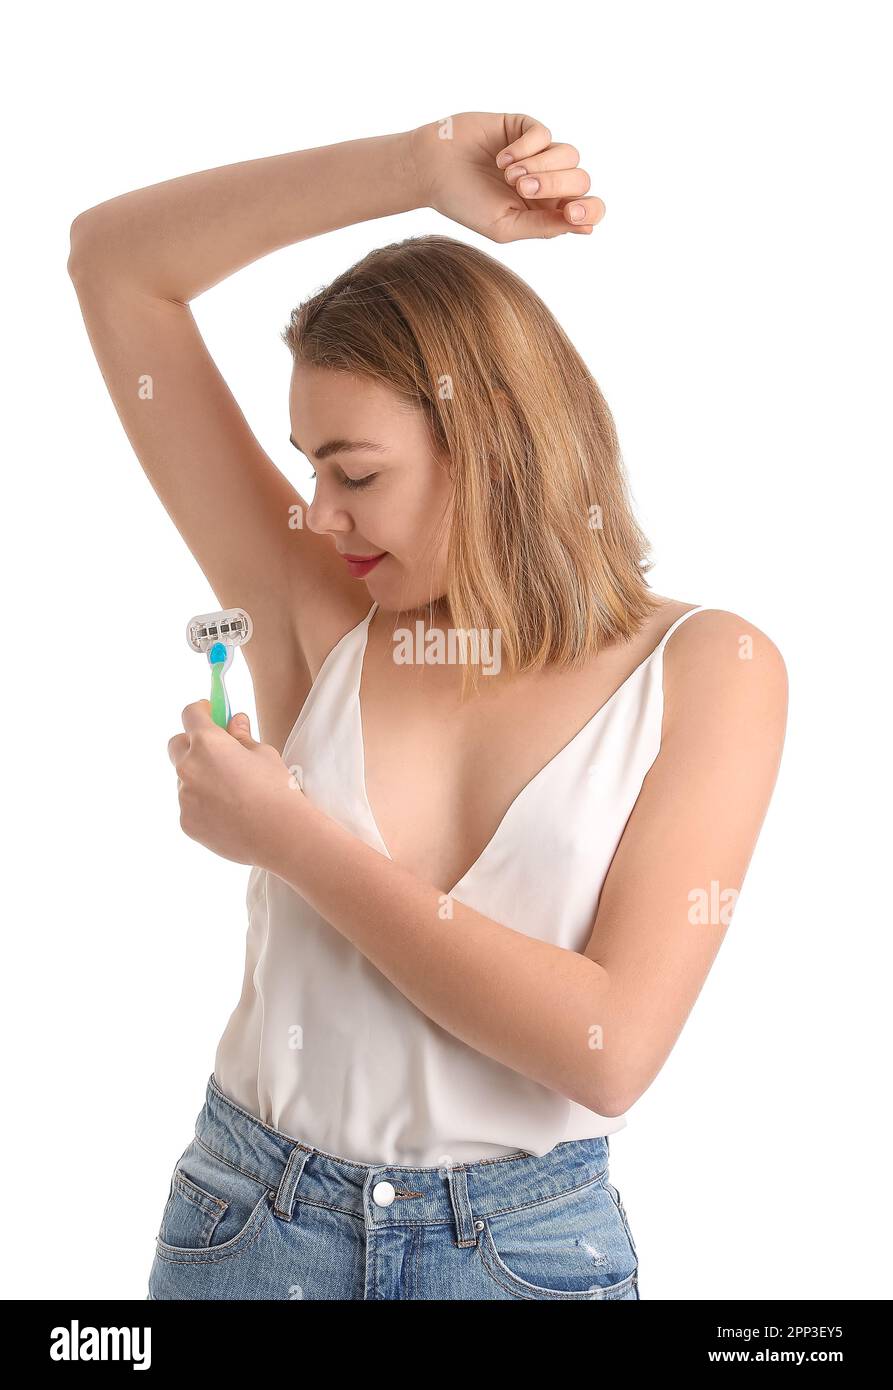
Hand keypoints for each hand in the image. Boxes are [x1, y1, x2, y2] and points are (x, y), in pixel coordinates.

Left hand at [167, 701, 302, 866]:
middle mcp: (189, 767)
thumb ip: (242, 737)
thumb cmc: (277, 789)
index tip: (209, 711)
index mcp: (208, 743)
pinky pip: (190, 805)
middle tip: (217, 751)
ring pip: (185, 778)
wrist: (280, 834)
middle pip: (177, 745)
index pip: (190, 714)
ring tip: (232, 792)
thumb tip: (234, 721)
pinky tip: (229, 813)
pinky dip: (203, 804)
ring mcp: (184, 797)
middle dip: (193, 743)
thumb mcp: (263, 754)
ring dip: (200, 777)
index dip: (201, 710)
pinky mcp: (186, 821)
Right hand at [408, 111, 604, 242]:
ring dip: (539, 166)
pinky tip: (501, 158)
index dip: (589, 210)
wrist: (432, 170)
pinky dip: (524, 147)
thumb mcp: (505, 226)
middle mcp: (548, 182)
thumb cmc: (465, 204)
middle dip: (553, 185)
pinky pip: (544, 134)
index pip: (588, 210)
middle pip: (580, 180)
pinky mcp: (525, 128)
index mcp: (547, 211)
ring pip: (569, 154)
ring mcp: (538, 153)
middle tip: (519, 188)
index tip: (571, 212)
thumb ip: (544, 227)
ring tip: (508, 175)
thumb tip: (586, 228)